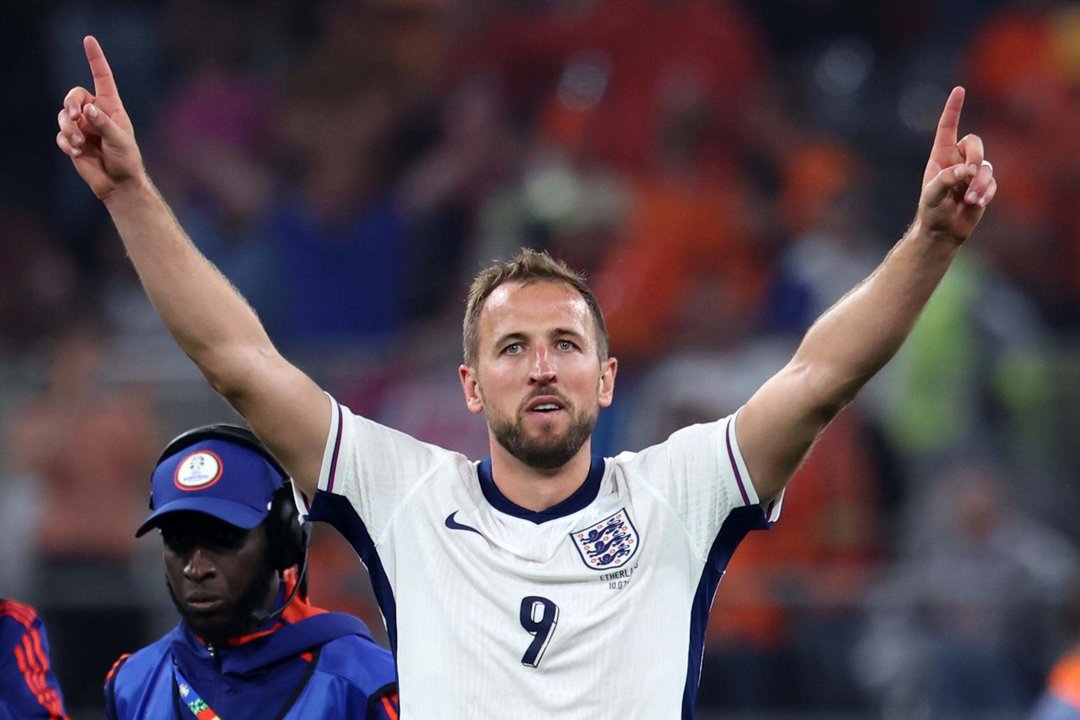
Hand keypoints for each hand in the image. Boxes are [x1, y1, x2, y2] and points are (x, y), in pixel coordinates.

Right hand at [55, 36, 143, 198]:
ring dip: (68, 128)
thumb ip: (104, 124)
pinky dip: (65, 142)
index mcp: (111, 107)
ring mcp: (83, 126)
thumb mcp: (120, 141)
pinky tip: (75, 152)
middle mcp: (95, 113)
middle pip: (74, 95)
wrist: (118, 183)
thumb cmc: (126, 160)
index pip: (102, 78)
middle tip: (75, 117)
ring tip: (78, 143)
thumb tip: (87, 110)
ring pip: (63, 115)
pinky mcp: (72, 140)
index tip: (88, 40)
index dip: (95, 59)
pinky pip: (61, 135)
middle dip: (70, 104)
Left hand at [917, 86, 997, 243]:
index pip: (947, 128)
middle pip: (975, 143)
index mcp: (940, 157)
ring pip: (986, 166)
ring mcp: (972, 174)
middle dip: (976, 156)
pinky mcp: (983, 187)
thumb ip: (946, 180)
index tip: (959, 90)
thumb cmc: (931, 211)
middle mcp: (957, 161)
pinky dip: (986, 192)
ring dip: (980, 183)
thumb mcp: (932, 195)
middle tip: (969, 174)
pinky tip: (976, 204)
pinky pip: (992, 182)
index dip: (953, 109)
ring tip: (969, 199)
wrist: (942, 231)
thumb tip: (966, 171)